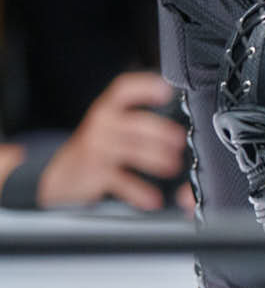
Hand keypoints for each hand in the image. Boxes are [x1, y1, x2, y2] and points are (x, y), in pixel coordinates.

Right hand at [35, 71, 188, 211]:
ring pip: (131, 151)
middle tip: (179, 141)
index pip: (124, 90)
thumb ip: (136, 117)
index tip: (166, 90)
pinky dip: (139, 192)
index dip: (145, 87)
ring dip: (155, 159)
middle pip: (135, 123)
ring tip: (172, 167)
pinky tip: (153, 200)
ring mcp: (97, 148)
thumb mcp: (111, 125)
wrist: (62, 174)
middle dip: (160, 132)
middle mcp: (102, 125)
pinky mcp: (95, 172)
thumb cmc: (98, 147)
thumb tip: (174, 107)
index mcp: (108, 109)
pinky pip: (121, 181)